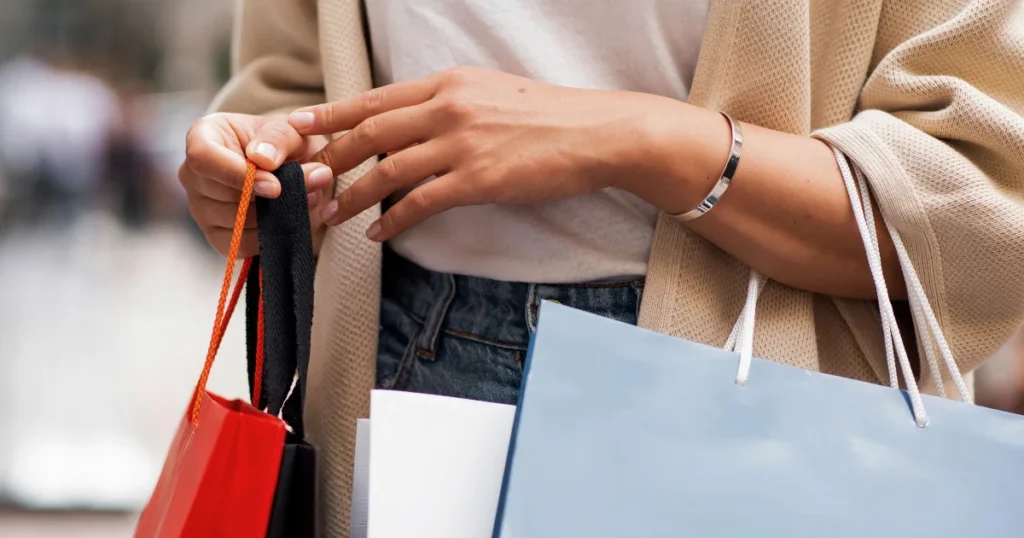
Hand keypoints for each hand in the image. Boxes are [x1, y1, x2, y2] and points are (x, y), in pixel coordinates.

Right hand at [179, 113, 333, 256]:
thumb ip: (279, 138)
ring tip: (302, 199)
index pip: (203, 158)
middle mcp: (192, 174)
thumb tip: (265, 160)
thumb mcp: (288, 129)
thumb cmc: (283, 142)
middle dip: (268, 198)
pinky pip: (239, 244)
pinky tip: (286, 218)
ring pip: (234, 222)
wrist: (290, 165)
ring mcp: (200, 208)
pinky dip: (268, 235)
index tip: (275, 186)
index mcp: (203, 136)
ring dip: (274, 215)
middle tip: (307, 190)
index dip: (239, 175)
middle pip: (222, 195)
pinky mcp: (215, 236)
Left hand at [288, 66, 680, 240]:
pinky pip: (420, 203)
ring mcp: (461, 143)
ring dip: (352, 195)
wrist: (596, 133)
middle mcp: (447, 107)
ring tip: (332, 214)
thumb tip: (412, 122)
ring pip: (386, 170)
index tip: (301, 125)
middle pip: (371, 132)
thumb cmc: (548, 115)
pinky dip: (393, 221)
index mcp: (448, 83)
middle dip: (332, 156)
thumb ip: (448, 103)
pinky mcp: (478, 179)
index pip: (375, 98)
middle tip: (304, 177)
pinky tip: (378, 234)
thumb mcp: (490, 93)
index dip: (333, 114)